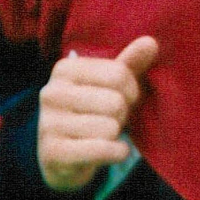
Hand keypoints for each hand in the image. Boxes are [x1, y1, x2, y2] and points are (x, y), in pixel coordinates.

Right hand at [37, 39, 158, 195]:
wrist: (62, 157)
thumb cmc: (92, 112)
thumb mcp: (110, 85)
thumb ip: (129, 64)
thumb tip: (150, 42)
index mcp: (65, 69)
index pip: (119, 74)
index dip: (132, 90)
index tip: (123, 99)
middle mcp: (51, 93)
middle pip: (115, 102)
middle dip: (122, 115)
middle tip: (111, 120)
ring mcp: (49, 123)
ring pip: (109, 128)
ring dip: (116, 135)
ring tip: (103, 135)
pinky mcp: (54, 153)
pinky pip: (103, 149)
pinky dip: (117, 153)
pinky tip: (110, 151)